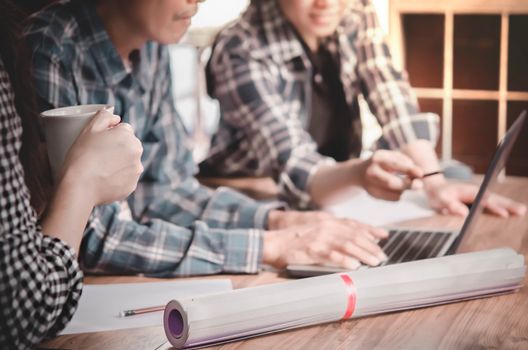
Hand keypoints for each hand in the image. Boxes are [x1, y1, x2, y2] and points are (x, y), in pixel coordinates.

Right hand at [59, 110, 143, 205]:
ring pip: (128, 162)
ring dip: (118, 163)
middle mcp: (137, 152)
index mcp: (128, 136)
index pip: (123, 129)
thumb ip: (104, 116)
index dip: (110, 134)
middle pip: (128, 145)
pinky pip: (125, 178)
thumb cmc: (82, 156)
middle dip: (117, 148)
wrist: (79, 187)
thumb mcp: (89, 129)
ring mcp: (136, 170)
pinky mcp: (132, 186)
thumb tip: (116, 117)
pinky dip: (117, 178)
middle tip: (98, 155)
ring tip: (99, 169)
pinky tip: (103, 180)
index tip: (99, 142)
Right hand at [262, 215, 387, 268]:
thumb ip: (333, 232)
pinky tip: (355, 266)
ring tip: (374, 262)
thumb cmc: (295, 239)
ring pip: (347, 245)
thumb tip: (353, 240)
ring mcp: (320, 238)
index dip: (370, 231)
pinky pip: (332, 255)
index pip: (354, 225)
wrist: (273, 242)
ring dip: (363, 254)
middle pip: (354, 236)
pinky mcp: (312, 250)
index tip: (383, 237)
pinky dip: (345, 260)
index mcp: (328, 221)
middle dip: (370, 246)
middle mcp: (326, 227)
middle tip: (382, 256)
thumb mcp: (316, 230)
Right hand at [354, 150, 422, 200]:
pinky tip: (394, 188)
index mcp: (378, 158)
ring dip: (404, 189)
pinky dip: (400, 193)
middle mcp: (371, 171)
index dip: (409, 169)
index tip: (421, 173)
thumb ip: (406, 163)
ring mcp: (370, 185)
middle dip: (408, 185)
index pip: (395, 164)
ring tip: (403, 182)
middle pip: (392, 182)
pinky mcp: (374, 195)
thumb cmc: (382, 163)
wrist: (359, 173)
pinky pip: (394, 198)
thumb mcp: (392, 157)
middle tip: (419, 185)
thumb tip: (418, 177)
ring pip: (395, 192)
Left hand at [425, 181, 526, 216]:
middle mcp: (477, 192)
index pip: (485, 201)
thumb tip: (464, 213)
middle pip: (495, 198)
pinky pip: (493, 203)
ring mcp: (479, 195)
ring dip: (509, 205)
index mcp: (470, 192)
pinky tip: (511, 212)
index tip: (505, 214)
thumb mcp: (441, 200)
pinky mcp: (478, 199)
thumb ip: (451, 205)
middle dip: (509, 205)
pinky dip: (503, 206)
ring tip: (522, 211)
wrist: (436, 188)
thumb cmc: (438, 194)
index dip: (494, 208)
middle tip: (522, 211)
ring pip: (496, 200)